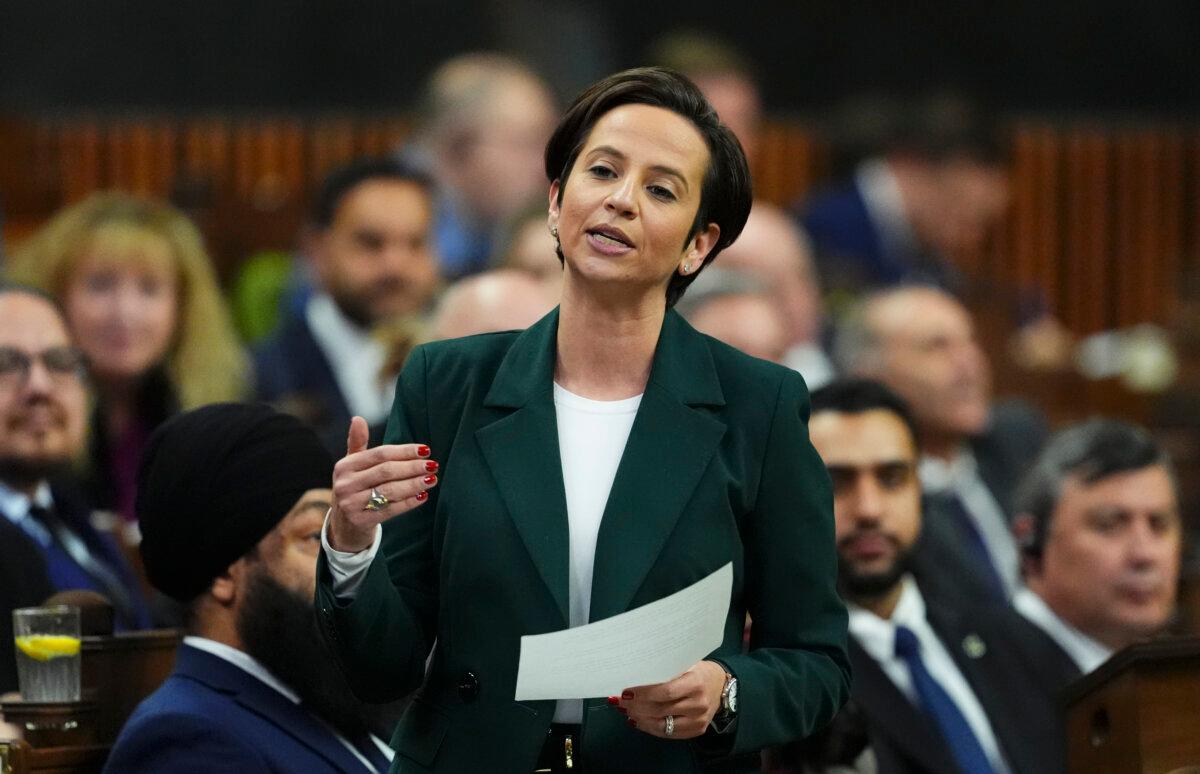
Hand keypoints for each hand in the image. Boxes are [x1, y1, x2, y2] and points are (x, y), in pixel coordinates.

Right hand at [327, 416, 438, 551]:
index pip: (379, 454)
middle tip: (433, 465)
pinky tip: (423, 497)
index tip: (425, 450)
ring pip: (389, 491)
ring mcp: (351, 504)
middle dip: (412, 467)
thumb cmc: (354, 489)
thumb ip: (357, 443)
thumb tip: (358, 418)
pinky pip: (390, 510)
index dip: (404, 451)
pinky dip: (408, 503)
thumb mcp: (351, 466)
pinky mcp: (360, 521)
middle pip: (386, 472)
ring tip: (432, 479)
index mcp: (344, 466)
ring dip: (414, 484)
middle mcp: (345, 484)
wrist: (344, 527)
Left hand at [609, 660, 726, 739]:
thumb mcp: (685, 663)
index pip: (665, 692)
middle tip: (620, 702)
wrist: (720, 684)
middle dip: (636, 707)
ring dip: (640, 719)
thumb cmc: (697, 670)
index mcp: (695, 683)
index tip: (626, 692)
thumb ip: (664, 669)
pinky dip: (650, 728)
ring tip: (626, 711)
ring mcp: (698, 720)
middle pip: (660, 710)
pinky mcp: (696, 730)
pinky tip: (638, 720)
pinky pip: (668, 734)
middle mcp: (698, 704)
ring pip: (662, 725)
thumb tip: (634, 673)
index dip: (644, 694)